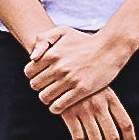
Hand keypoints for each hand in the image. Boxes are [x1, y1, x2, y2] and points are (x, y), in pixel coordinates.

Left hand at [24, 18, 138, 113]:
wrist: (110, 48)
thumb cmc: (85, 40)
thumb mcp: (63, 31)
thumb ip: (43, 39)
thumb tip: (32, 57)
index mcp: (52, 53)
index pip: (29, 72)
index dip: (33, 75)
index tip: (42, 76)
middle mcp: (59, 67)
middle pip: (35, 86)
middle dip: (40, 87)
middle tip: (48, 86)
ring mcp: (70, 79)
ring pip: (45, 97)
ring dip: (47, 98)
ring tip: (54, 95)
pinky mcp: (81, 90)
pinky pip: (59, 105)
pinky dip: (56, 108)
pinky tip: (60, 104)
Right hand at [56, 85, 135, 139]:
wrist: (64, 75)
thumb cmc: (86, 86)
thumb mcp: (103, 90)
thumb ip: (112, 107)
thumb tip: (121, 132)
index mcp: (111, 98)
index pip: (126, 124)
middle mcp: (99, 105)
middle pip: (112, 136)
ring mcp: (84, 110)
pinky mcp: (69, 114)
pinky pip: (79, 138)